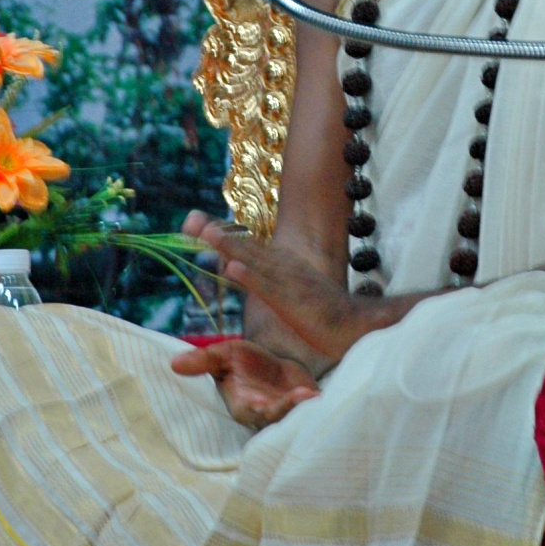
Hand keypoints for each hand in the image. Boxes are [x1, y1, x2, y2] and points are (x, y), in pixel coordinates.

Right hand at [169, 338, 318, 427]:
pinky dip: (315, 404)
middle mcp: (265, 415)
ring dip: (304, 408)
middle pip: (275, 420)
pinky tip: (320, 395)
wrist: (276, 366)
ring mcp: (287, 415)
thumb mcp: (224, 355)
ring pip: (294, 417)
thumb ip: (203, 360)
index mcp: (244, 406)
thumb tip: (173, 363)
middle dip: (286, 411)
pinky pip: (312, 412)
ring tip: (310, 394)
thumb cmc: (246, 363)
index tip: (267, 404)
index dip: (261, 411)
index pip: (251, 413)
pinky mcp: (306, 409)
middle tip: (300, 399)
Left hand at [182, 210, 383, 360]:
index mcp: (281, 264)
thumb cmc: (323, 311)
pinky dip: (250, 277)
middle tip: (189, 220)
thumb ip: (265, 278)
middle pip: (244, 246)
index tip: (192, 222)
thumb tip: (237, 264)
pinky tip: (233, 267)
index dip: (220, 233)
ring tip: (206, 233)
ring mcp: (288, 282)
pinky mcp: (293, 302)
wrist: (355, 325)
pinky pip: (268, 288)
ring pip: (253, 261)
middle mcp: (282, 266)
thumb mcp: (288, 290)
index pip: (245, 245)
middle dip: (217, 234)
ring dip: (230, 246)